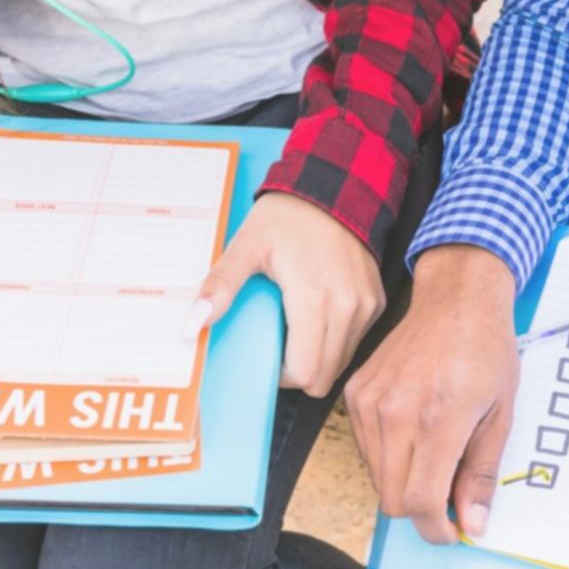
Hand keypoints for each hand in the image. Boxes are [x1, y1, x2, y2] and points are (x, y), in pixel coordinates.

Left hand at [198, 193, 385, 398]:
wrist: (333, 190)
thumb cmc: (287, 217)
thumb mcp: (246, 246)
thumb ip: (221, 285)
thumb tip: (193, 322)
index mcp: (314, 299)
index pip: (305, 373)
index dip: (282, 376)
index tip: (268, 357)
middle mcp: (348, 308)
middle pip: (325, 378)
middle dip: (299, 372)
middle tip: (280, 346)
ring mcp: (366, 306)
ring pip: (342, 363)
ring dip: (319, 358)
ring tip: (299, 329)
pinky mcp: (376, 302)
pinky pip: (356, 341)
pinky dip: (336, 341)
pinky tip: (320, 316)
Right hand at [344, 245, 518, 543]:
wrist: (456, 301)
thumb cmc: (486, 352)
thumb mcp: (500, 416)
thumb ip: (481, 474)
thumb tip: (472, 524)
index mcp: (439, 420)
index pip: (420, 502)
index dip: (435, 529)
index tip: (451, 531)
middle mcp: (397, 413)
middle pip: (393, 498)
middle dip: (421, 510)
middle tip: (450, 497)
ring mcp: (370, 403)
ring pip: (377, 477)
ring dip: (404, 481)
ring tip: (436, 454)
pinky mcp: (356, 394)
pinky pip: (367, 448)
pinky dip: (390, 455)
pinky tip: (415, 431)